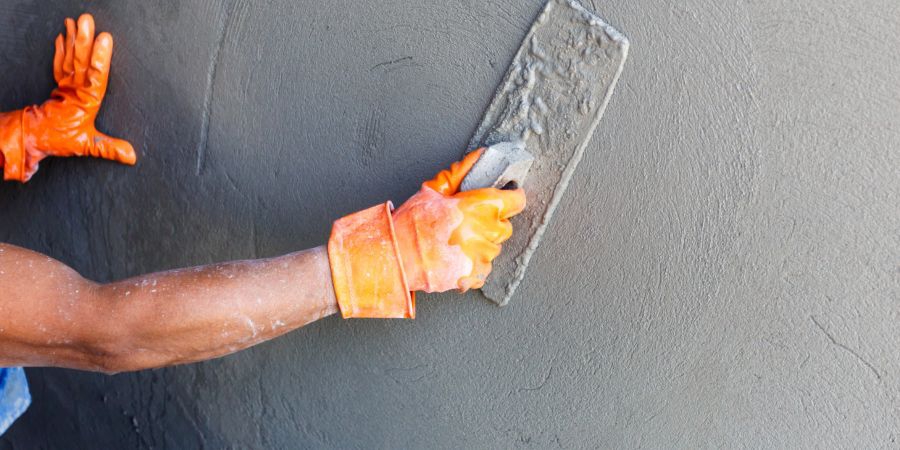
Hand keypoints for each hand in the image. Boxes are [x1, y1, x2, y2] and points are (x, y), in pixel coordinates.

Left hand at [0, 14, 133, 181]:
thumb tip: (132, 156)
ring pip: (70, 58)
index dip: (100, 58)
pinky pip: (59, 62)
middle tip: (87, 20)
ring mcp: (65, 84)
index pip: (95, 76)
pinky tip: (63, 35)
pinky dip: (61, 48)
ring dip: (73, 38)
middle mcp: (75, 89)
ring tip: (76, 21)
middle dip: (84, 40)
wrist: (32, 137)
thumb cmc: (59, 140)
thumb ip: (109, 149)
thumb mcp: (86, 146)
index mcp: (85, 101)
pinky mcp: (59, 84)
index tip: (104, 40)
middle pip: (80, 61)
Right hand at [393, 149, 525, 291]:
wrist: (396, 257)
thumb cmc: (411, 223)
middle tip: (468, 222)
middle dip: (491, 223)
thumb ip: (460, 173)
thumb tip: (480, 157)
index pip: (516, 200)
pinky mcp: (475, 275)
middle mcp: (485, 232)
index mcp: (479, 206)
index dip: (511, 198)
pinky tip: (455, 256)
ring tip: (456, 241)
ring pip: (494, 248)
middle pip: (505, 226)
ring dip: (481, 244)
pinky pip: (484, 268)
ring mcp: (481, 256)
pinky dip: (473, 264)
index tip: (506, 198)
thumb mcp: (433, 190)